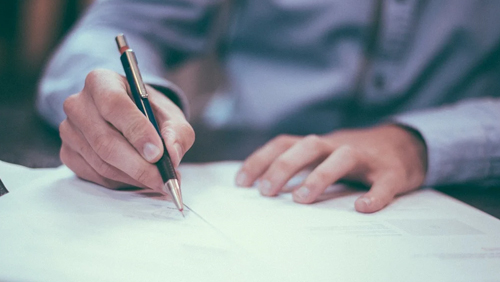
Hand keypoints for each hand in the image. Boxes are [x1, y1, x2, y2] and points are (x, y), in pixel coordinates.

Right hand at [59, 69, 194, 191]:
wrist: (131, 118)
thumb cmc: (150, 113)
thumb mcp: (171, 115)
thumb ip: (177, 132)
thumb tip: (172, 155)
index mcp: (101, 81)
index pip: (114, 105)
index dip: (137, 131)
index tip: (158, 153)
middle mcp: (78, 104)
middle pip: (105, 141)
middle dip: (139, 165)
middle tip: (163, 179)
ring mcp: (69, 130)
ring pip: (102, 163)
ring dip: (134, 177)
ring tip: (158, 180)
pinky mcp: (68, 153)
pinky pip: (96, 175)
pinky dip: (122, 182)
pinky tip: (139, 178)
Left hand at [235, 125, 426, 212]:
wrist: (405, 144)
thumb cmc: (355, 155)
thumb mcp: (324, 155)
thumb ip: (301, 165)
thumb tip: (264, 186)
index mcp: (320, 144)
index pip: (284, 144)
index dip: (261, 159)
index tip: (241, 182)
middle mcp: (339, 145)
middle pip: (308, 146)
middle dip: (284, 166)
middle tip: (266, 192)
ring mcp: (367, 157)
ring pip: (342, 157)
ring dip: (320, 176)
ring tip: (301, 199)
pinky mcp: (392, 172)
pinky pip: (384, 182)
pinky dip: (375, 195)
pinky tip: (363, 208)